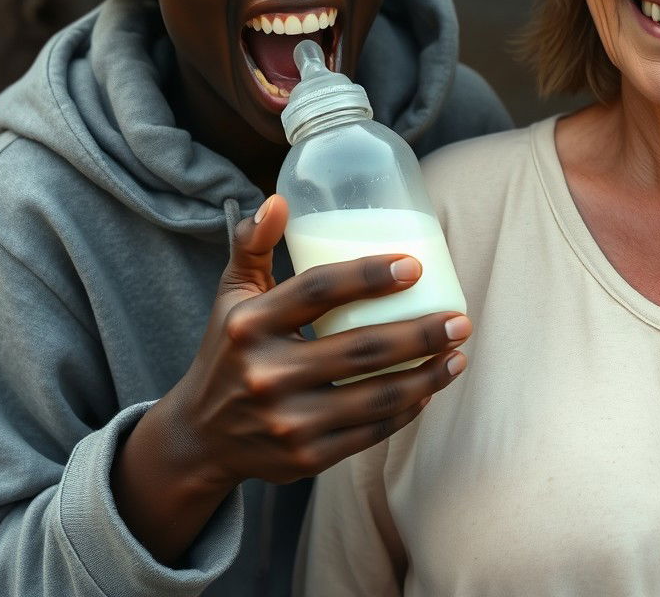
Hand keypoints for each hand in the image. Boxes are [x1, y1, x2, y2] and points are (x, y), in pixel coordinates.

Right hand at [165, 195, 469, 488]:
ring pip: (374, 397)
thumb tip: (280, 200)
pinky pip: (370, 433)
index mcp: (250, 324)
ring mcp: (287, 422)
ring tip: (458, 354)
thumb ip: (253, 244)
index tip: (415, 266)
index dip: (369, 275)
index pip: (319, 290)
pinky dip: (406, 411)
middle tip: (459, 319)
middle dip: (421, 333)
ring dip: (427, 376)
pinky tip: (430, 389)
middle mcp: (266, 374)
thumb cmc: (229, 349)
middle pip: (361, 348)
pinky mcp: (305, 459)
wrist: (201, 436)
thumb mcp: (232, 294)